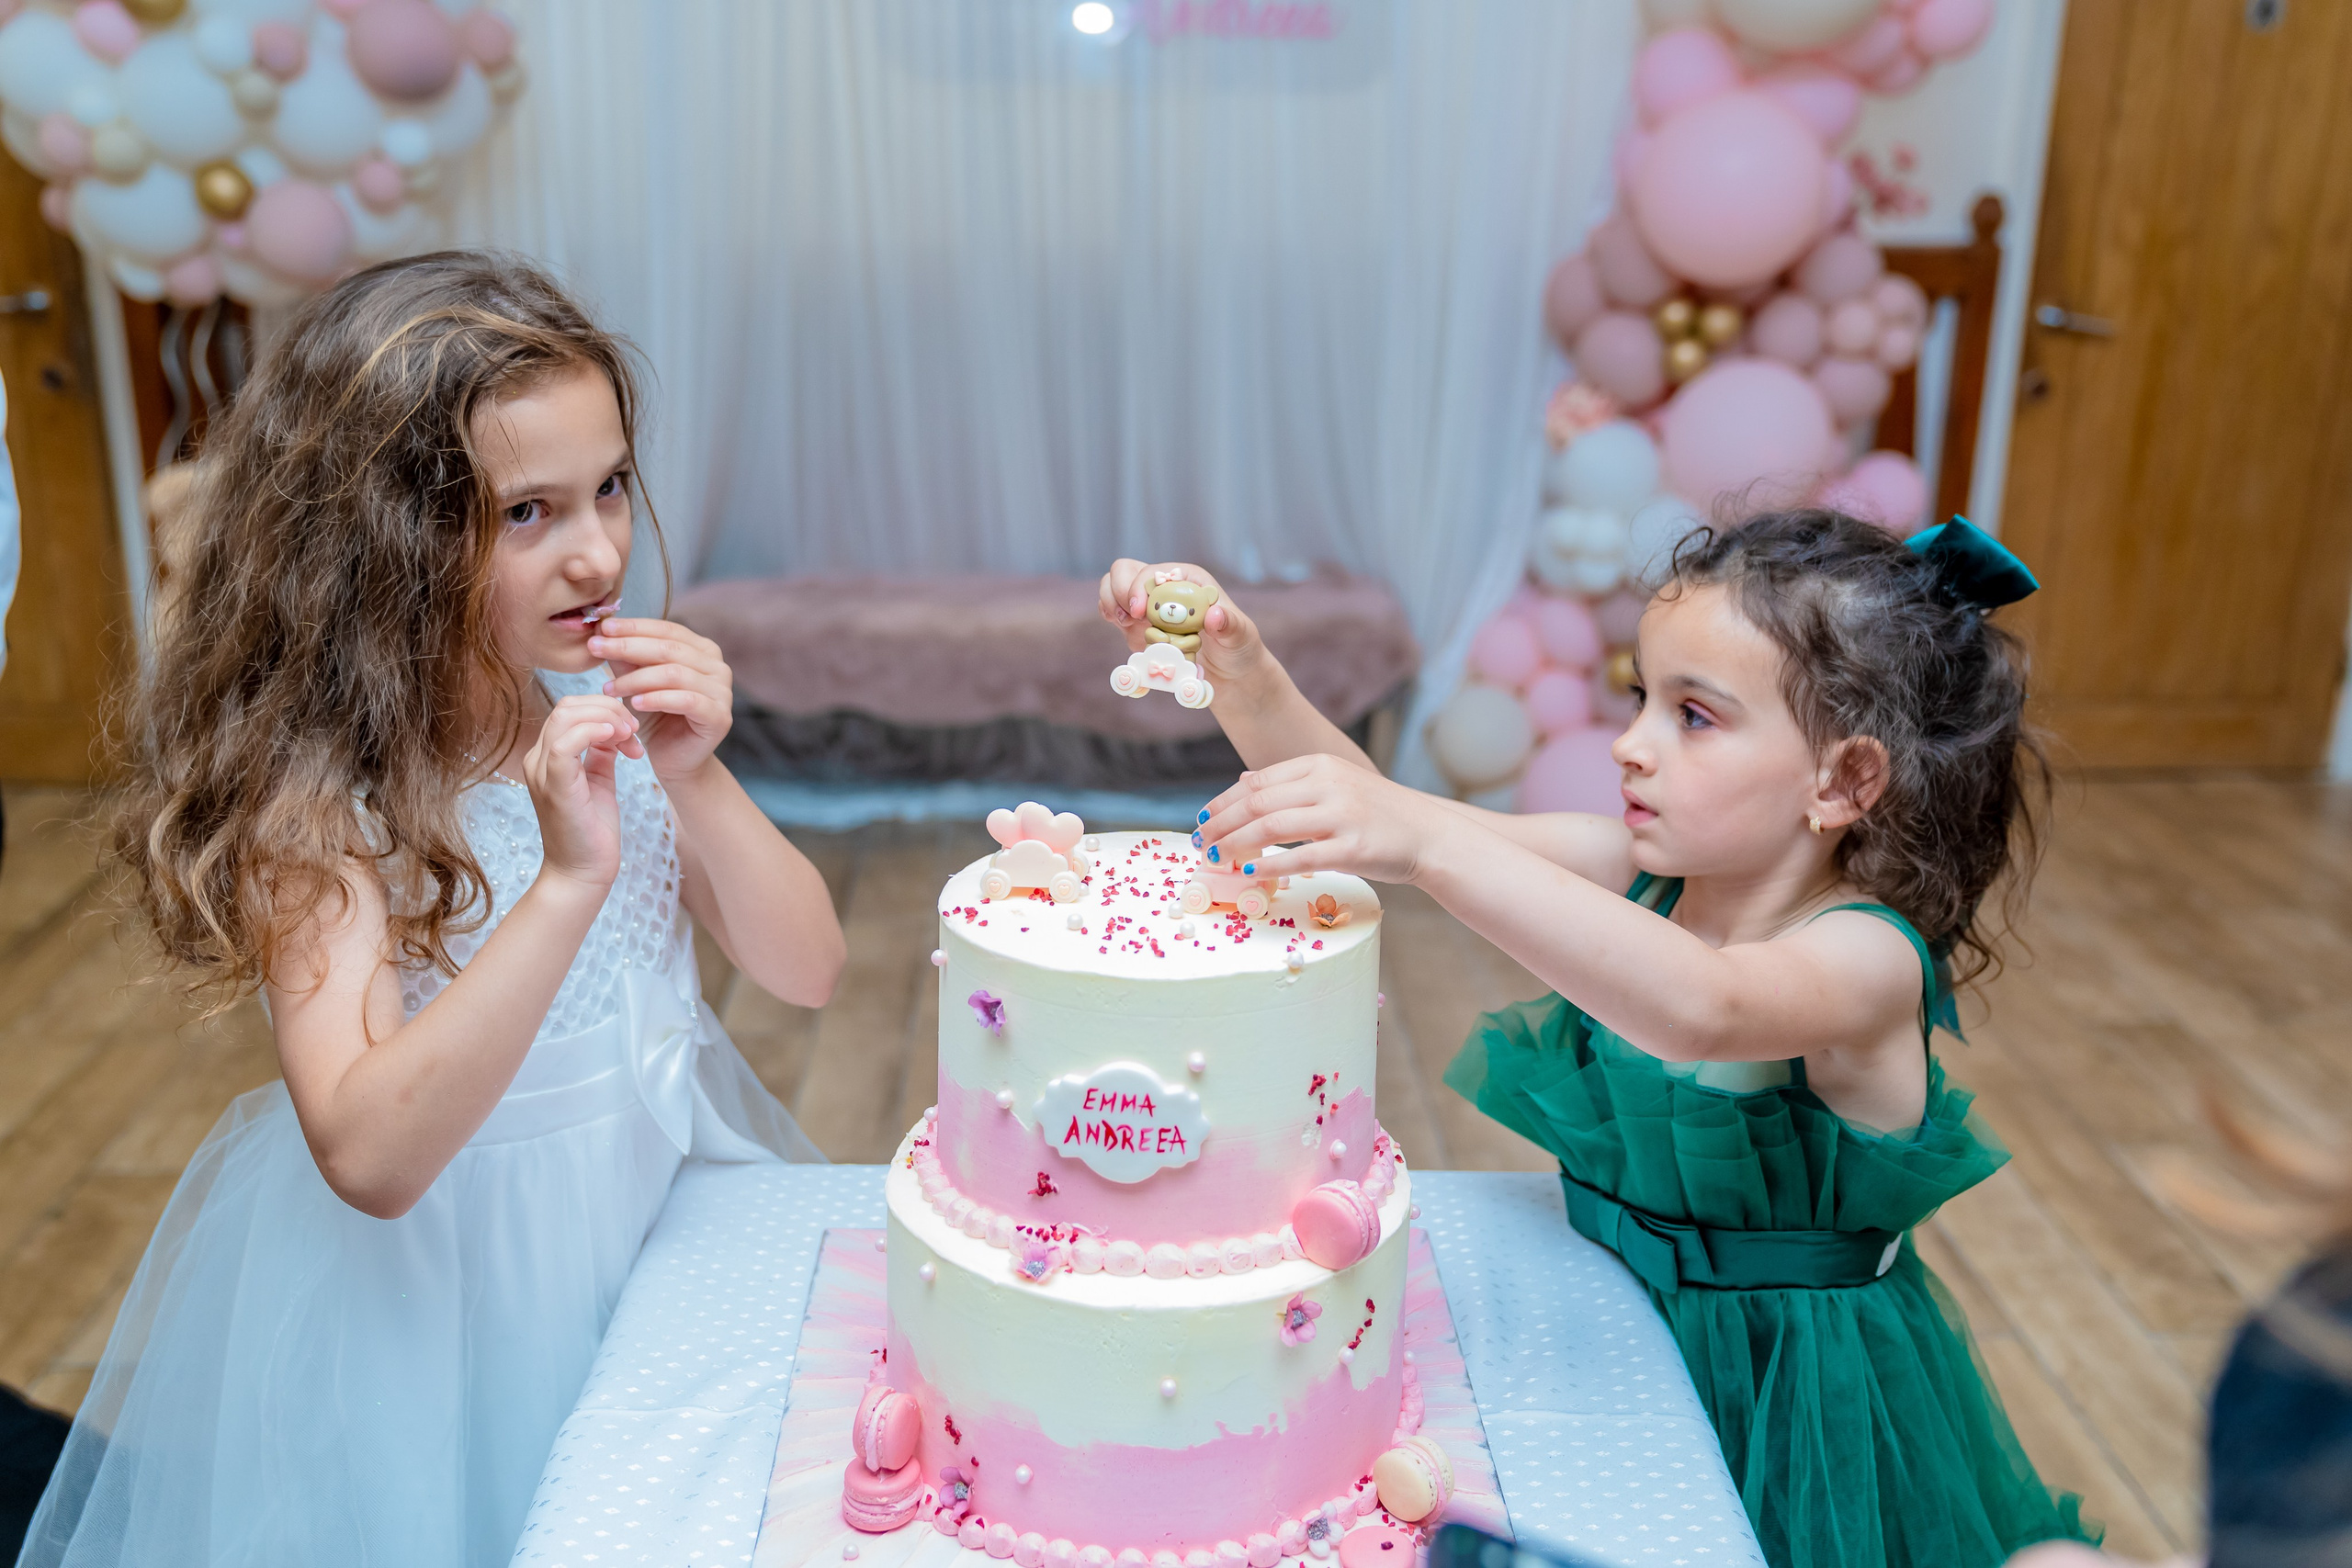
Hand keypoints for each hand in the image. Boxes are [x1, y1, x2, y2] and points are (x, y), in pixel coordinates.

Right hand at [523, 694, 637, 888]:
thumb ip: (601, 752)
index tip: (631, 731)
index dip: (604, 709)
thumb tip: (613, 728)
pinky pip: (566, 743)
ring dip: (606, 718)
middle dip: (608, 709)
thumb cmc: (592, 829)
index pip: (569, 709)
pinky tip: (617, 740)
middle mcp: (538, 760)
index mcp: (547, 756)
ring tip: (630, 737)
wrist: (584, 872)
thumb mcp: (599, 780)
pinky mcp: (554, 787)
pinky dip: (594, 732)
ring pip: (566, 717)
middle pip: (567, 706)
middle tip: (634, 731)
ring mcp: (542, 772)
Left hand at [585, 618, 733, 780]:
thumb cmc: (657, 718)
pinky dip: (657, 699)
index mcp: (702, 650)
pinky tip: (634, 704)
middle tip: (596, 648)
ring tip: (609, 688)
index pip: (667, 629)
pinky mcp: (719, 716)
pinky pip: (686, 701)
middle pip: (669, 649)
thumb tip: (603, 629)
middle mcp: (718, 666)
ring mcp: (722, 691)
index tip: (602, 628)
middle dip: (628, 647)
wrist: (674, 761)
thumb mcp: (637, 682)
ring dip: (636, 678)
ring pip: (675, 674)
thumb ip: (627, 658)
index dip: (634, 627)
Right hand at [1098, 560, 1273, 696]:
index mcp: (1187, 579)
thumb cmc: (1238, 647)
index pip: (1153, 571)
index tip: (1139, 612)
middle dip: (1119, 590)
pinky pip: (1114, 612)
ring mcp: (1148, 606)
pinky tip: (1122, 629)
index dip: (1140, 586)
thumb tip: (1214, 615)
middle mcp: (1164, 587)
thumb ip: (1229, 625)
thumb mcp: (1240, 636)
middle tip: (1127, 618)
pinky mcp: (1138, 626)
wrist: (1230, 673)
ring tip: (1122, 622)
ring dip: (1110, 601)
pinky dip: (1110, 617)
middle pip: (1125, 571)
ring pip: (1113, 587)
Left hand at [1196, 753, 1452, 886]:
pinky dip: (1271, 867)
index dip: (1224, 802)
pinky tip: (1250, 874)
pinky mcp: (1354, 848)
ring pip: (1272, 827)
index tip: (1203, 819)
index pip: (1258, 781)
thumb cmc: (1378, 814)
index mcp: (1320, 764)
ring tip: (1217, 859)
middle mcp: (1329, 784)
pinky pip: (1302, 858)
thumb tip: (1244, 782)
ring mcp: (1342, 815)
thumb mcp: (1336, 784)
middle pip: (1258, 803)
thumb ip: (1292, 783)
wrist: (1430, 834)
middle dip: (1222, 824)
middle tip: (1200, 843)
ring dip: (1236, 844)